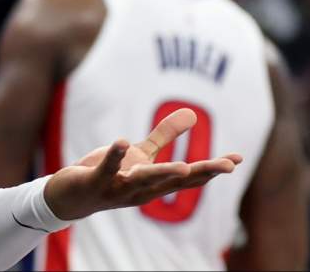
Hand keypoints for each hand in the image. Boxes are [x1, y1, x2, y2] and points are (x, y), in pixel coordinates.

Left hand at [43, 107, 242, 220]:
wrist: (70, 196)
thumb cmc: (109, 174)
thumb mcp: (140, 154)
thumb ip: (164, 137)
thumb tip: (191, 114)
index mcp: (156, 184)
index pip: (190, 179)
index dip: (213, 169)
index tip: (239, 159)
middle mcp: (142, 191)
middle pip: (175, 182)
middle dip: (201, 174)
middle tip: (227, 167)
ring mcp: (119, 189)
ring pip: (144, 180)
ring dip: (163, 174)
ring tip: (183, 166)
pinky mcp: (96, 181)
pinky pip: (108, 169)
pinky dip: (115, 156)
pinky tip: (122, 141)